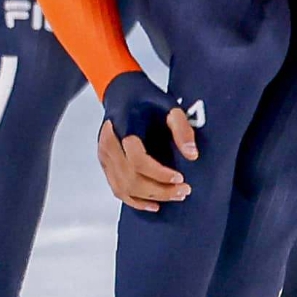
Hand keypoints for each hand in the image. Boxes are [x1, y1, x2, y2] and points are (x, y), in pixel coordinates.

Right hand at [98, 71, 199, 211]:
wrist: (121, 92)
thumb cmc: (145, 97)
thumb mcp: (169, 105)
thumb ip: (182, 128)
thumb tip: (192, 155)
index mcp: (123, 125)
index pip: (137, 159)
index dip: (159, 173)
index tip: (180, 178)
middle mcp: (109, 142)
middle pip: (131, 178)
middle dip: (159, 190)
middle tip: (184, 191)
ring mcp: (104, 154)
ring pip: (123, 187)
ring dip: (150, 197)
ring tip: (175, 196)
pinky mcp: (105, 163)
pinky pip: (116, 188)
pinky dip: (135, 201)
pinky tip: (153, 204)